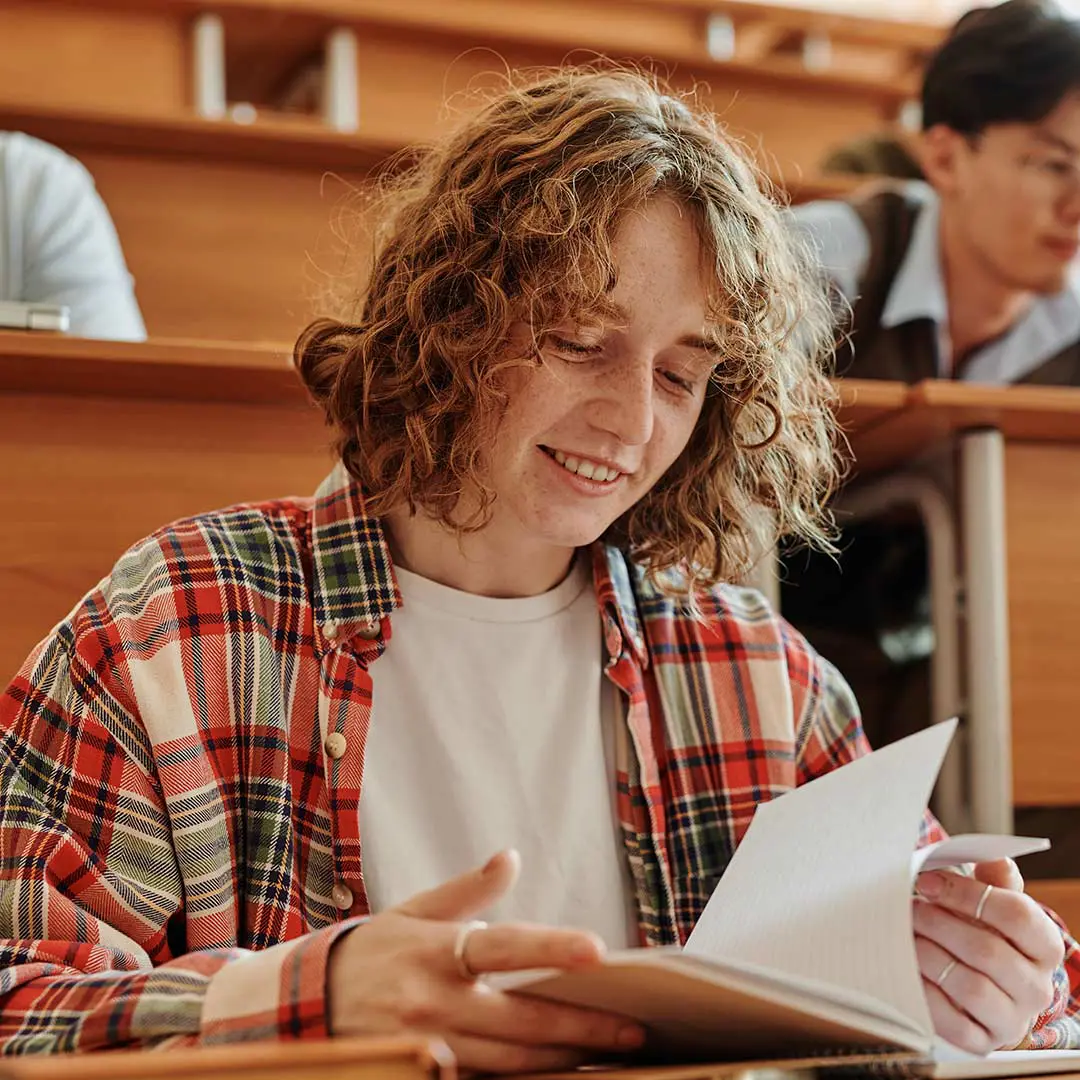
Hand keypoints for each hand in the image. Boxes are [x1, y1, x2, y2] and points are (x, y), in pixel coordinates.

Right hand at [327, 850, 644, 1073]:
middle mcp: (433, 1001)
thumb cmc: (374, 952)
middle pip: (521, 1019)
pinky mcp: (420, 1075)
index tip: (597, 951)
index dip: (551, 949)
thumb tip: (510, 858)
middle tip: (633, 1032)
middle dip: (581, 1028)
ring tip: (607, 1057)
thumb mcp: (413, 911)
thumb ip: (467, 889)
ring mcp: (427, 1046)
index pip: (504, 946)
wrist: (304, 1006)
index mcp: (436, 950)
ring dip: (560, 1060)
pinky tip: (556, 1074)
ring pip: (509, 1062)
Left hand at [914, 858, 1063, 1053]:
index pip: (1017, 915)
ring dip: (930, 957)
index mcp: (1045, 945)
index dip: (967, 894)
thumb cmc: (983, 931)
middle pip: (989, 951)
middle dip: (939, 924)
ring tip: (905, 936)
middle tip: (907, 908)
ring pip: (971, 987)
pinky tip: (906, 972)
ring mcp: (1013, 1018)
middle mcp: (1037, 986)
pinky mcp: (984, 1041)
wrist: (979, 981)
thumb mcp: (992, 901)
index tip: (927, 882)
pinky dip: (926, 996)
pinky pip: (955, 1025)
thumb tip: (994, 856)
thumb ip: (995, 878)